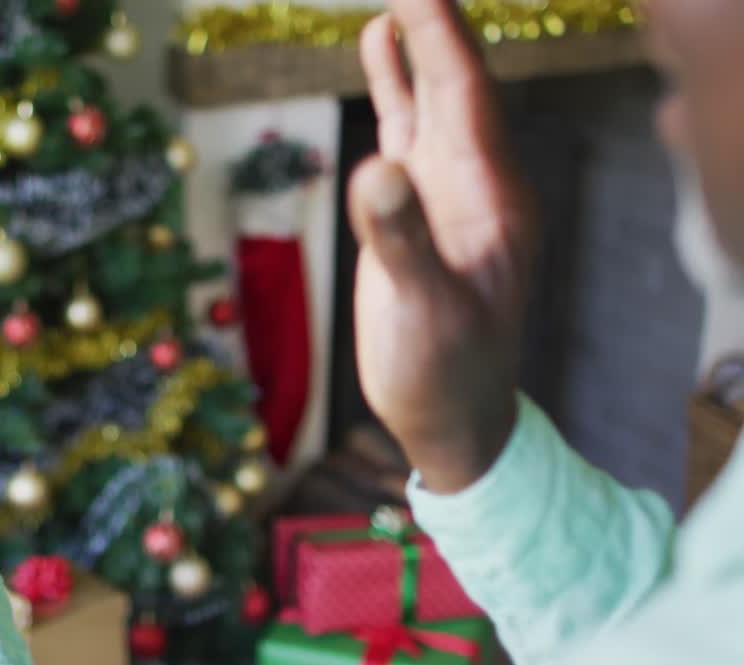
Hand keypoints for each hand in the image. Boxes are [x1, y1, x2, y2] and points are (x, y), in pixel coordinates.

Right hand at [349, 0, 538, 493]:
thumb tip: (376, 167)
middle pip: (456, 88)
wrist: (451, 419)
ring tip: (394, 8)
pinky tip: (383, 64)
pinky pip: (407, 140)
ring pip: (432, 108)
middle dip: (434, 30)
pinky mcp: (418, 214)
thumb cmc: (445, 374)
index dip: (442, 39)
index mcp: (494, 201)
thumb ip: (402, 240)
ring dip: (416, 56)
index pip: (468, 98)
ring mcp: (447, 198)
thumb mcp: (425, 312)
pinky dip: (395, 96)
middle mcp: (477, 187)